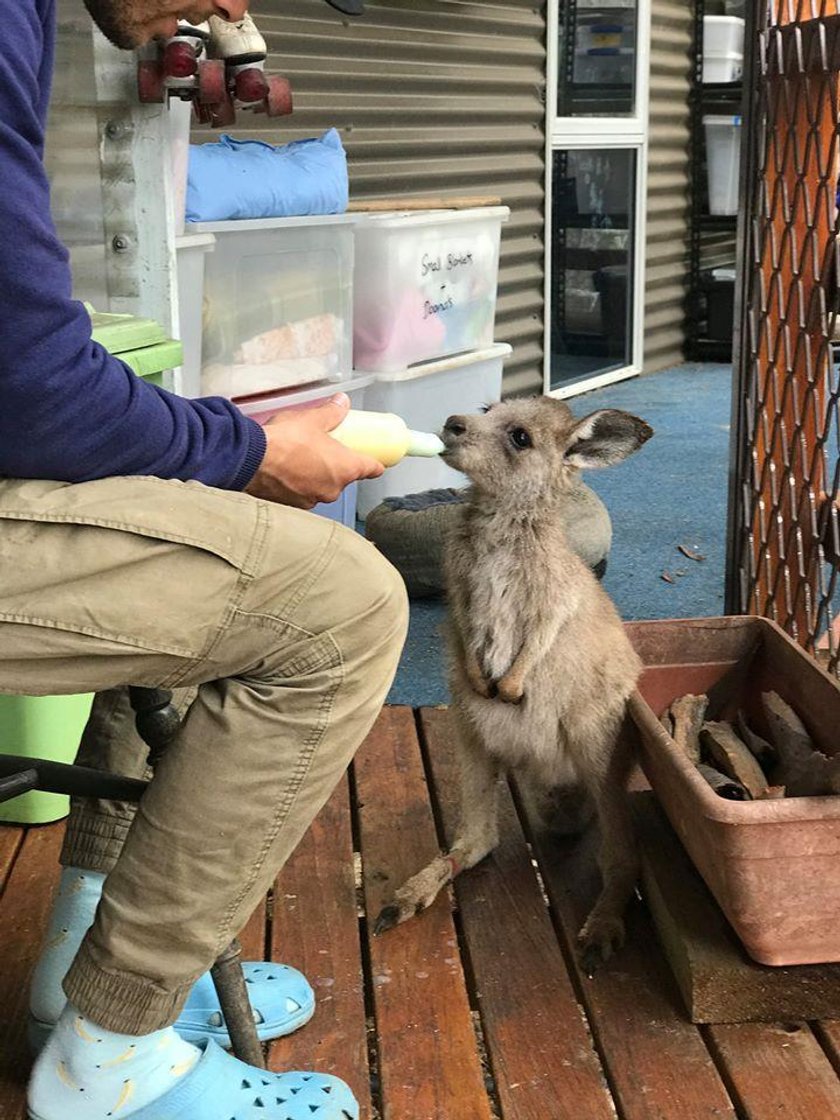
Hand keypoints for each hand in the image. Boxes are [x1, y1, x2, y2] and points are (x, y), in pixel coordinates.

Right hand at [244, 393, 383, 507]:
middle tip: (326, 449)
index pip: (372, 469)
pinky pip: (303, 493)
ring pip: (323, 486)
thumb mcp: (312, 419)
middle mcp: (333, 489)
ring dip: (317, 475)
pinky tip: (287, 470)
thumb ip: (331, 412)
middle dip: (338, 465)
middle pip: (345, 478)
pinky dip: (300, 484)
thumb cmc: (284, 441)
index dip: (374, 463)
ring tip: (302, 458)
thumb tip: (342, 402)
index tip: (374, 459)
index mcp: (345, 468)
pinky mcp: (294, 505)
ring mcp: (313, 499)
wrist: (249, 460)